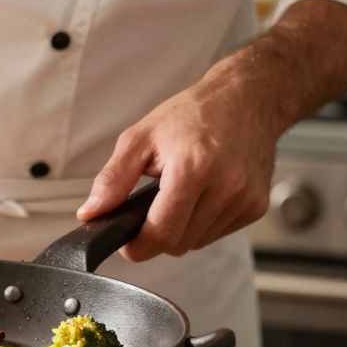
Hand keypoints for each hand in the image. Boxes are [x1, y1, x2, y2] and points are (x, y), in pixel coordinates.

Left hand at [76, 64, 279, 260]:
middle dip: (157, 234)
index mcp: (192, 169)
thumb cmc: (192, 114)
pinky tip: (202, 195)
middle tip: (151, 206)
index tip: (126, 242)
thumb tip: (90, 213)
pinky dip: (202, 224)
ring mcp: (244, 199)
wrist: (246, 99)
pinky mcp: (256, 207)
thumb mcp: (140, 138)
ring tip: (180, 193)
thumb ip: (112, 179)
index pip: (161, 234)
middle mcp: (225, 187)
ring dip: (181, 229)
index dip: (137, 246)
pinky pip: (217, 234)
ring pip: (197, 243)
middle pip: (178, 244)